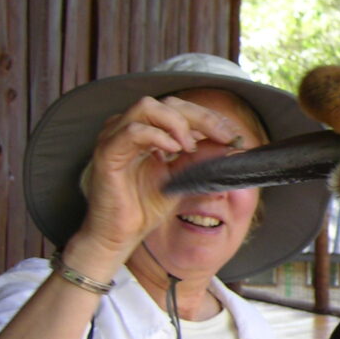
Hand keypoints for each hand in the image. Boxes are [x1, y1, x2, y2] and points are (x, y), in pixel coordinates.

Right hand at [76, 94, 248, 259]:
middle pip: (168, 103)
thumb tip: (230, 142)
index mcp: (148, 132)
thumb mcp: (183, 178)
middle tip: (223, 137)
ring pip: (147, 107)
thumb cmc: (146, 207)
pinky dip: (158, 136)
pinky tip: (174, 151)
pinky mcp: (107, 154)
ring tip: (192, 147)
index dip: (209, 118)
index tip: (232, 135)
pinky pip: (132, 132)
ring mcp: (115, 138)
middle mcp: (129, 129)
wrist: (120, 235)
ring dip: (178, 123)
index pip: (181, 109)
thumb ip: (201, 157)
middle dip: (201, 117)